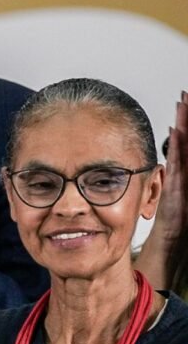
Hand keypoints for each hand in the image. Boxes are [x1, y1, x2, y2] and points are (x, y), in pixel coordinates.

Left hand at [137, 91, 187, 288]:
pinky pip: (180, 166)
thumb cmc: (170, 221)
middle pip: (187, 141)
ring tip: (184, 105)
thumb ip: (160, 178)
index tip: (183, 101)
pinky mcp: (180, 191)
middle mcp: (184, 176)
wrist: (172, 247)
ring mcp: (184, 183)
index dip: (184, 124)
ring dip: (185, 127)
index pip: (182, 144)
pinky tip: (176, 133)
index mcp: (180, 176)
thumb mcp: (161, 196)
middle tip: (185, 95)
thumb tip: (159, 162)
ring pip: (186, 149)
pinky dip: (178, 149)